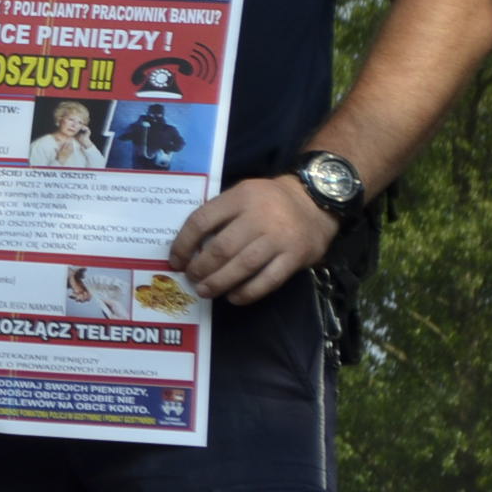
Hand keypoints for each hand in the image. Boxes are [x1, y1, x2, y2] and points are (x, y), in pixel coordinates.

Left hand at [169, 176, 338, 304]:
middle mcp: (259, 217)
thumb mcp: (242, 194)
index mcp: (240, 197)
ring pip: (243, 266)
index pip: (201, 221)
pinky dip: (247, 292)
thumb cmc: (269, 201)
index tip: (175, 260)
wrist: (316, 201)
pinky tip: (233, 297)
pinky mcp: (295, 257)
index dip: (184, 244)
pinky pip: (268, 280)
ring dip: (220, 282)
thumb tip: (190, 246)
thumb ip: (220, 213)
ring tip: (205, 291)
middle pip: (222, 248)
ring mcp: (279, 238)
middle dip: (201, 268)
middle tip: (192, 279)